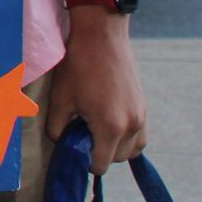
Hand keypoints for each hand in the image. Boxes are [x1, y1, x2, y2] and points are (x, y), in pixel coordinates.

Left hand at [46, 12, 146, 171]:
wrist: (102, 34)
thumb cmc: (78, 65)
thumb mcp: (60, 99)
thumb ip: (57, 129)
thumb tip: (63, 143)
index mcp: (111, 127)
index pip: (100, 166)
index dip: (83, 161)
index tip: (72, 144)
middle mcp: (132, 126)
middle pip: (115, 160)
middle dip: (97, 152)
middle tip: (80, 130)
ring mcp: (142, 116)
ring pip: (130, 150)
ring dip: (113, 147)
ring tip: (94, 126)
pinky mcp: (144, 107)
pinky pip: (140, 137)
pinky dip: (127, 138)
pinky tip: (109, 122)